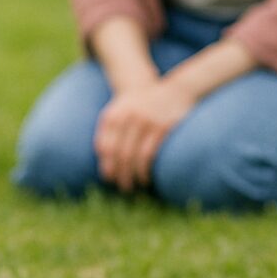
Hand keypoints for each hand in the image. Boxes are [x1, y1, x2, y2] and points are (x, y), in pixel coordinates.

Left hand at [93, 78, 196, 192]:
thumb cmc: (143, 104)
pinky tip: (146, 178)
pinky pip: (149, 154)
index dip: (106, 165)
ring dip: (131, 175)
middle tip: (122, 187)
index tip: (109, 178)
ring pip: (132, 156)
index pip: (104, 146)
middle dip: (119, 174)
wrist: (174, 90)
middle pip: (118, 153)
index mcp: (114, 114)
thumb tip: (102, 158)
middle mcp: (127, 116)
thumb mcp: (122, 109)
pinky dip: (145, 170)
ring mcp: (145, 121)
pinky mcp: (162, 127)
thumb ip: (110, 129)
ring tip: (133, 186)